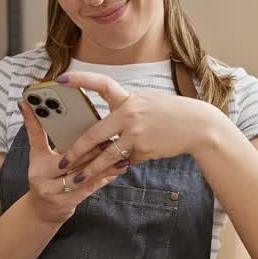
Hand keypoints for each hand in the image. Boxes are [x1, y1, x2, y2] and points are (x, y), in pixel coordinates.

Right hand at [19, 98, 129, 224]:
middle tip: (109, 135)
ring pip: (81, 172)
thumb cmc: (47, 178)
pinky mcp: (66, 201)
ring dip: (102, 162)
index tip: (31, 100)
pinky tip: (117, 169)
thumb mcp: (41, 157)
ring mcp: (52, 190)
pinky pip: (89, 187)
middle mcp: (40, 175)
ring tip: (120, 153)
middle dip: (90, 147)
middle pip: (68, 156)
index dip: (33, 118)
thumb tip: (51, 110)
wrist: (43, 211)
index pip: (36, 135)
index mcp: (36, 160)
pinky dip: (104, 177)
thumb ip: (45, 136)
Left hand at [54, 72, 216, 179]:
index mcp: (128, 99)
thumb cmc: (170, 113)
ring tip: (76, 179)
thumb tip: (106, 127)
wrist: (197, 126)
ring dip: (90, 170)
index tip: (60, 79)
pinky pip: (126, 161)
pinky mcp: (144, 150)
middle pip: (94, 135)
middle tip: (61, 161)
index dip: (80, 80)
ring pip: (107, 156)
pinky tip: (121, 166)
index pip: (101, 84)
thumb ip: (125, 111)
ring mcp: (137, 134)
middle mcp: (130, 115)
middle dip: (75, 151)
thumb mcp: (146, 103)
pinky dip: (122, 164)